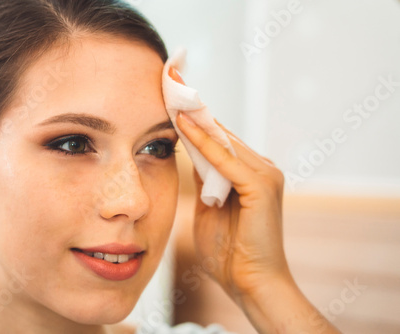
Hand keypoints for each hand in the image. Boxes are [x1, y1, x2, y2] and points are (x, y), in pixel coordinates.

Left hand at [170, 67, 340, 333]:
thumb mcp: (209, 208)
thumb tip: (190, 156)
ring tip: (169, 91)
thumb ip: (205, 181)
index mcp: (248, 173)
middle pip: (219, 131)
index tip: (168, 94)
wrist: (250, 284)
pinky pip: (224, 159)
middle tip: (167, 78)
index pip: (216, 137)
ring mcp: (265, 173)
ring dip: (194, 116)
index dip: (192, 116)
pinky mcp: (261, 186)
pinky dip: (202, 141)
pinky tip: (181, 123)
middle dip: (192, 107)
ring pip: (222, 138)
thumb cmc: (228, 252)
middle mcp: (260, 166)